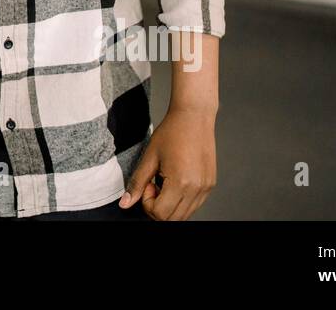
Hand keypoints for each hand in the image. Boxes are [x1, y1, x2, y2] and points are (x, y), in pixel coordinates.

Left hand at [119, 105, 216, 220]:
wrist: (194, 117)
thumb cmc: (172, 132)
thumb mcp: (149, 157)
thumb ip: (137, 183)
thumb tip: (125, 203)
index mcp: (180, 183)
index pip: (160, 214)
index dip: (147, 203)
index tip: (148, 184)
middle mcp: (196, 189)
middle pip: (173, 219)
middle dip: (158, 207)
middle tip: (154, 184)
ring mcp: (206, 188)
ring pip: (184, 215)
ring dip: (170, 205)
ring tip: (165, 181)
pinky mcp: (210, 185)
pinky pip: (194, 205)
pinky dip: (181, 200)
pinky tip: (176, 180)